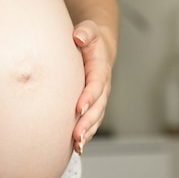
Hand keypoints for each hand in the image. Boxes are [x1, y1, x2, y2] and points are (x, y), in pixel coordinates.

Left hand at [72, 20, 114, 153]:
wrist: (98, 47)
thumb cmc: (88, 39)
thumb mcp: (89, 30)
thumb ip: (85, 32)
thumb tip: (79, 36)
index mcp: (100, 68)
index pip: (96, 84)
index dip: (89, 96)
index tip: (79, 108)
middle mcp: (102, 86)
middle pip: (97, 107)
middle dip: (88, 122)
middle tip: (76, 136)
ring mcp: (99, 97)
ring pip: (96, 118)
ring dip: (87, 133)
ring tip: (77, 146)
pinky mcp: (94, 105)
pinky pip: (92, 122)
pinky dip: (86, 134)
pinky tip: (76, 147)